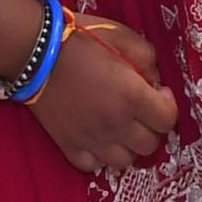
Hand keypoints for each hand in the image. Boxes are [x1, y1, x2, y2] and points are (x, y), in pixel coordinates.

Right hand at [27, 18, 177, 174]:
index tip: (159, 93)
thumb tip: (155, 81)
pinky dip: (101, 156)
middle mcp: (115, 124)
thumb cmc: (80, 38)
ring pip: (126, 161)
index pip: (167, 120)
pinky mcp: (69, 147)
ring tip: (120, 125)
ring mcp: (92, 140)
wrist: (34, 50)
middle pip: (150, 145)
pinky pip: (95, 166)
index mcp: (131, 96)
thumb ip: (147, 57)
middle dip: (152, 126)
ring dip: (128, 145)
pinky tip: (98, 136)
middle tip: (141, 109)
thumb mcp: (121, 35)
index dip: (168, 105)